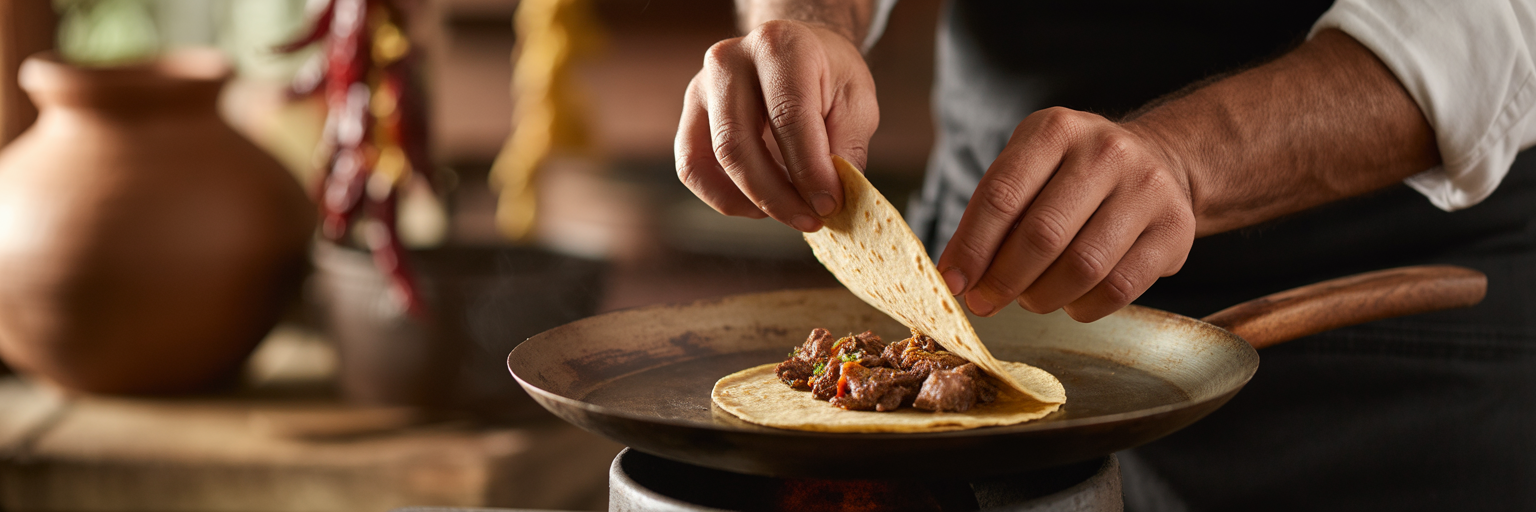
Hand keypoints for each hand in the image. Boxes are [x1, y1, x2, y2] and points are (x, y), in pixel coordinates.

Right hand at [674, 20, 878, 231]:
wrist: (797, 52)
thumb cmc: (829, 77)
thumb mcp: (856, 103)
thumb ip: (845, 149)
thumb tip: (827, 200)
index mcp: (780, 46)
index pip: (788, 117)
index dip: (809, 170)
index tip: (830, 205)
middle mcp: (730, 60)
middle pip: (738, 144)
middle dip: (776, 196)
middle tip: (811, 220)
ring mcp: (702, 86)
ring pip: (712, 161)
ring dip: (752, 201)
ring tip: (790, 212)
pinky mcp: (691, 114)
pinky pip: (693, 169)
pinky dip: (726, 198)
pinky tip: (760, 205)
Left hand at [936, 107, 1196, 321]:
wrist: (1160, 162)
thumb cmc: (1073, 176)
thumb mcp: (1030, 169)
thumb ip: (993, 213)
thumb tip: (956, 276)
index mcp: (1056, 130)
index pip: (1001, 195)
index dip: (971, 246)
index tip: (952, 283)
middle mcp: (1106, 152)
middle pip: (1042, 235)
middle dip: (1004, 280)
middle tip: (985, 302)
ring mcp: (1147, 189)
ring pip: (1083, 267)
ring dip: (1042, 297)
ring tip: (1028, 299)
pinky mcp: (1175, 229)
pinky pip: (1119, 288)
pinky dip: (1083, 307)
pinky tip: (1069, 302)